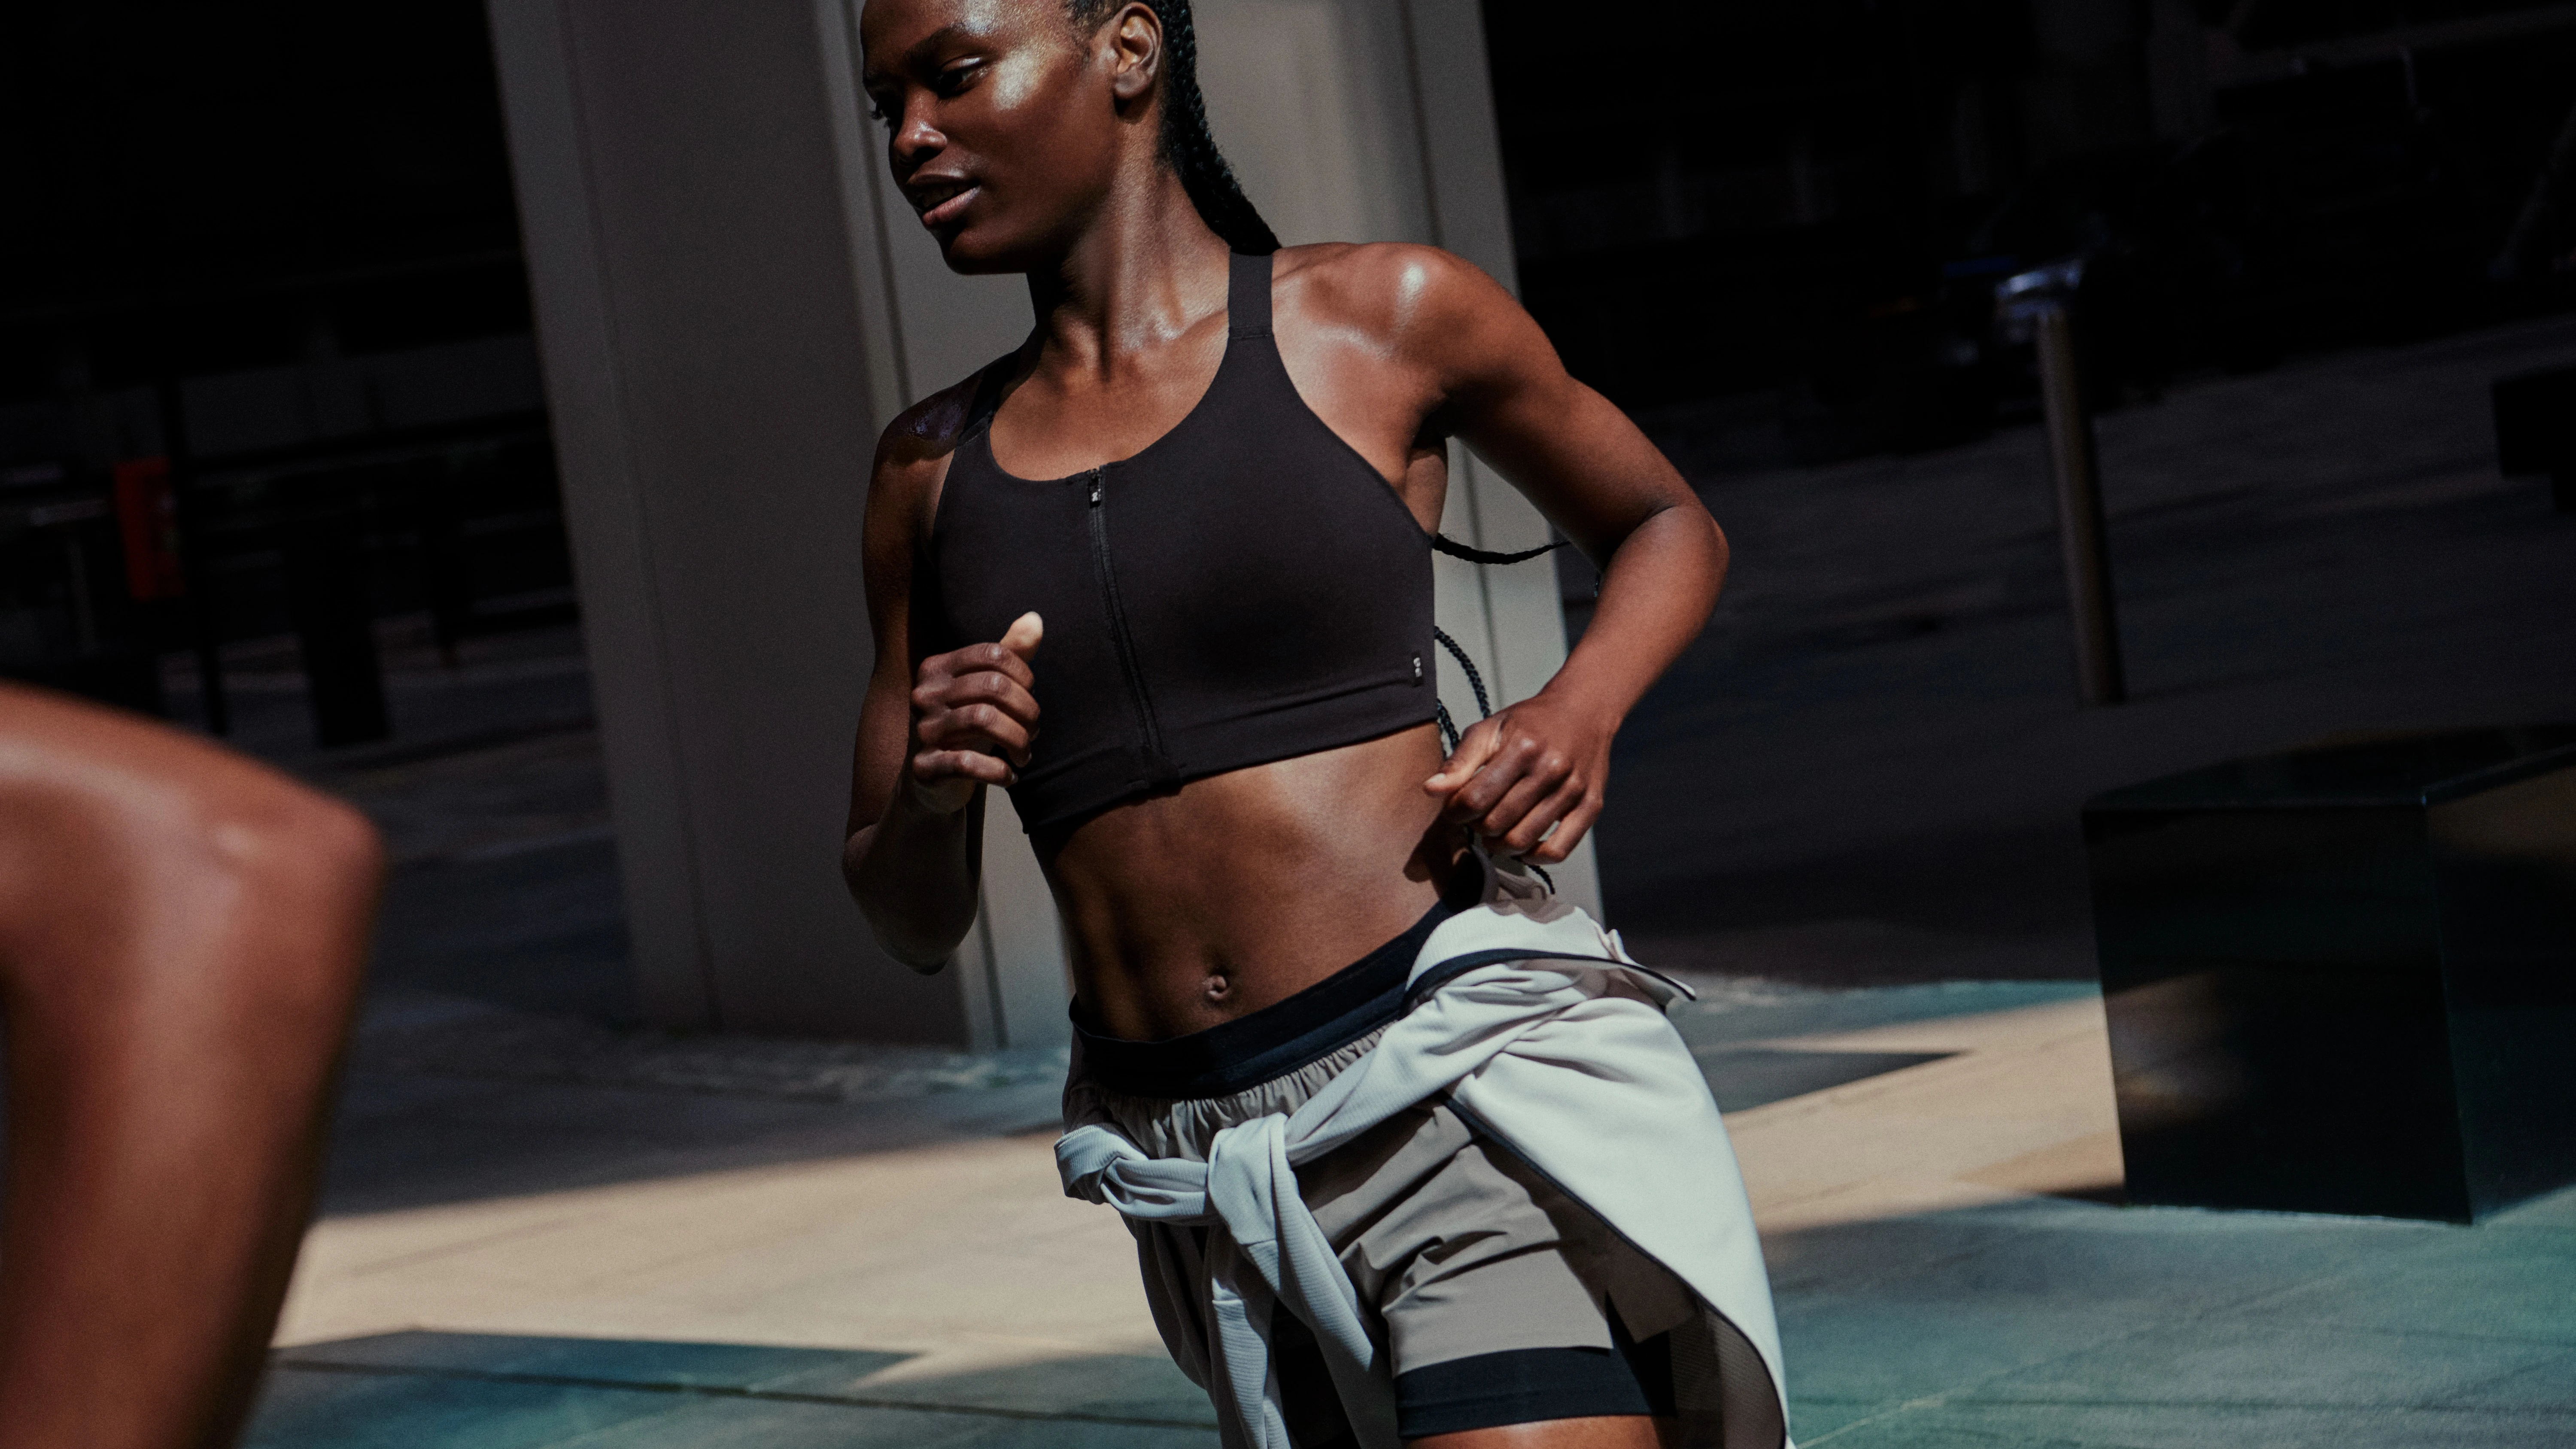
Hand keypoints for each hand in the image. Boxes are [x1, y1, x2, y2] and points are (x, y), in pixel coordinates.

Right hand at [907, 612, 1041, 814]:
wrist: (932, 782)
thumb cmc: (966, 730)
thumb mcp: (986, 691)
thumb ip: (1009, 654)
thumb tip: (1035, 618)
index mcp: (937, 669)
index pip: (993, 654)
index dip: (1024, 675)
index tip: (1030, 697)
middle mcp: (923, 694)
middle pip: (994, 686)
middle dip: (1027, 711)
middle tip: (1034, 731)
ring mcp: (921, 731)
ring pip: (984, 720)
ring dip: (1018, 740)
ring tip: (1024, 754)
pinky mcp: (923, 768)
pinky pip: (967, 763)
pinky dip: (999, 772)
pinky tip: (1009, 776)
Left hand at [1423, 690, 1611, 863]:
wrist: (1584, 710)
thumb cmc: (1531, 722)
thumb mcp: (1491, 728)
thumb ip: (1459, 760)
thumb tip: (1431, 790)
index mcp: (1523, 747)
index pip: (1475, 798)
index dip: (1455, 811)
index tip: (1454, 808)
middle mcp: (1551, 769)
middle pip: (1497, 823)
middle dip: (1476, 826)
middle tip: (1474, 818)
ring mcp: (1573, 790)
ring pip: (1523, 840)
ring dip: (1499, 844)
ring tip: (1493, 831)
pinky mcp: (1591, 807)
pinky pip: (1558, 850)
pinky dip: (1534, 856)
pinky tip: (1522, 845)